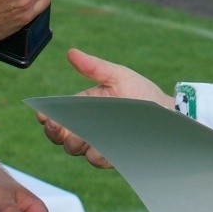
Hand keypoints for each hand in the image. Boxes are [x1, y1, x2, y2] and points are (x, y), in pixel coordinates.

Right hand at [37, 48, 170, 167]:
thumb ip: (94, 67)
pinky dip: (97, 151)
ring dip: (76, 141)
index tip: (44, 115)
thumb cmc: (143, 93)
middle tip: (59, 126)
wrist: (168, 114)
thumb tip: (71, 53)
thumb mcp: (119, 76)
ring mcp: (99, 143)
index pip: (57, 116)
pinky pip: (97, 158)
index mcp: (84, 107)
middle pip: (61, 136)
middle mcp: (88, 127)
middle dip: (56, 132)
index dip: (47, 118)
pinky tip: (103, 142)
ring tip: (84, 133)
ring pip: (77, 149)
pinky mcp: (112, 156)